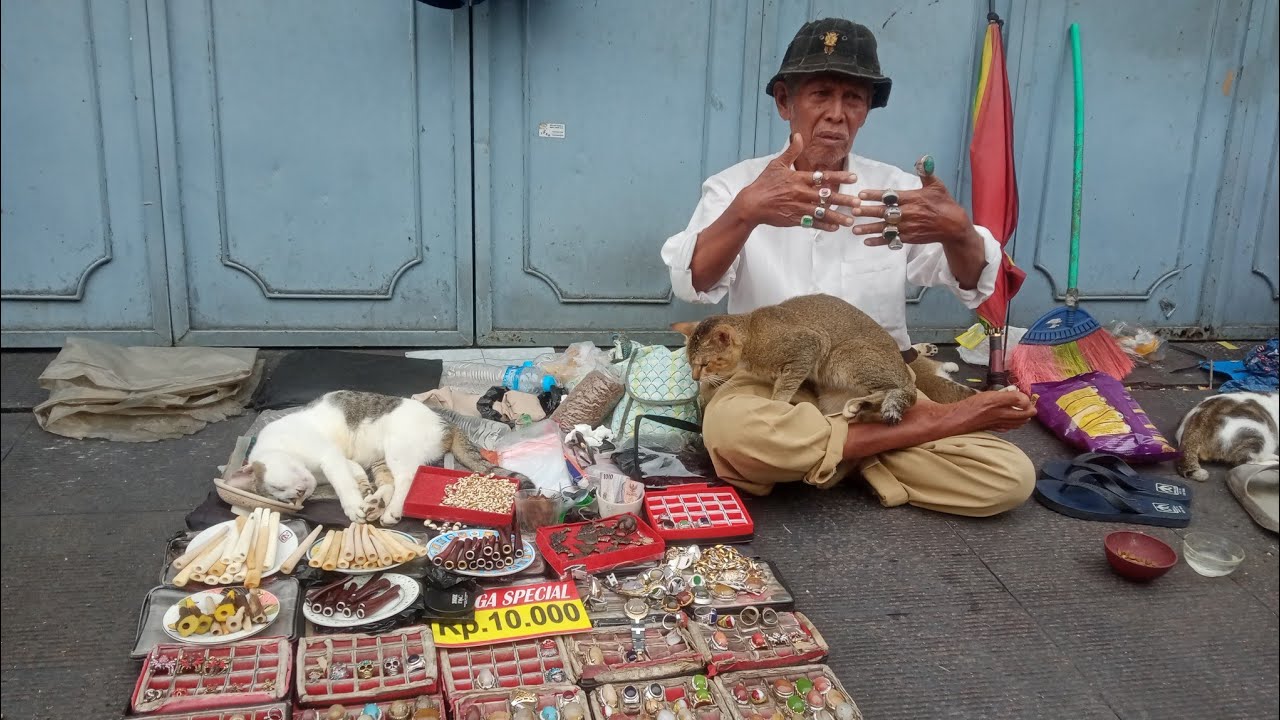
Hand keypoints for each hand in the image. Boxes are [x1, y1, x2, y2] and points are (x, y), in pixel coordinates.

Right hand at [735, 133, 860, 231]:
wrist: (751, 204)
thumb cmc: (764, 183)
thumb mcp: (777, 164)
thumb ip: (791, 151)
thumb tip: (798, 135)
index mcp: (799, 179)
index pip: (823, 177)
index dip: (840, 178)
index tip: (853, 178)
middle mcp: (801, 193)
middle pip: (826, 197)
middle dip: (843, 200)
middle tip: (858, 203)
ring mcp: (798, 208)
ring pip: (822, 212)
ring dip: (837, 216)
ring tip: (850, 220)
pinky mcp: (794, 219)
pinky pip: (812, 223)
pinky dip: (824, 225)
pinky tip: (834, 227)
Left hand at [852, 158, 976, 246]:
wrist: (953, 226)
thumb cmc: (944, 203)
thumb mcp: (936, 185)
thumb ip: (926, 172)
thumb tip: (923, 158)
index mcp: (913, 198)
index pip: (890, 195)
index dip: (875, 195)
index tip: (862, 194)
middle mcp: (908, 213)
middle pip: (885, 212)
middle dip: (868, 212)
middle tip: (854, 211)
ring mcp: (908, 227)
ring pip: (885, 228)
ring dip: (869, 229)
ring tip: (855, 229)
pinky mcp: (909, 238)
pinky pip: (891, 240)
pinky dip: (879, 241)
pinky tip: (867, 241)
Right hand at [947, 391, 1037, 433]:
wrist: (959, 419)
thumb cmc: (971, 405)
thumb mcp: (988, 394)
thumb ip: (1005, 394)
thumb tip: (1018, 394)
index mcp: (999, 402)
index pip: (1021, 401)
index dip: (1026, 399)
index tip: (1025, 396)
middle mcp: (1001, 414)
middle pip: (1023, 415)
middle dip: (1030, 411)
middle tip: (1033, 407)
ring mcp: (999, 422)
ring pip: (1018, 423)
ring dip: (1025, 418)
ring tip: (1027, 414)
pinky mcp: (995, 428)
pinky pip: (1010, 428)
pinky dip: (1015, 425)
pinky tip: (1015, 422)